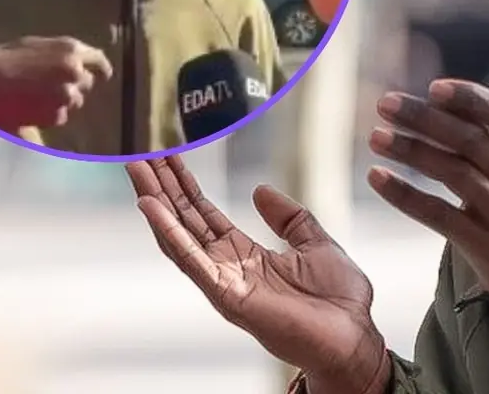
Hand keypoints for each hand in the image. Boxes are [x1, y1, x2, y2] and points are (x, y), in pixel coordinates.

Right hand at [0, 36, 112, 129]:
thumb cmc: (3, 61)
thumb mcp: (35, 45)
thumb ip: (61, 52)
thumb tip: (79, 58)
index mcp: (70, 49)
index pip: (99, 60)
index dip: (101, 69)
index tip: (103, 75)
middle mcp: (74, 71)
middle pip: (87, 82)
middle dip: (75, 85)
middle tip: (50, 86)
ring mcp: (67, 94)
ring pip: (75, 101)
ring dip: (62, 100)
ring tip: (33, 95)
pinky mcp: (57, 115)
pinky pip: (60, 116)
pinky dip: (50, 114)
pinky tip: (28, 106)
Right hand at [127, 157, 390, 393]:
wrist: (352, 336)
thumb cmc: (338, 299)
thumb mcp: (315, 242)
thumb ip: (288, 217)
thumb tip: (259, 190)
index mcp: (244, 253)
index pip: (203, 212)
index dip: (184, 184)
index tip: (166, 154)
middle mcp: (225, 266)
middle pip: (183, 219)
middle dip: (161, 186)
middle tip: (138, 151)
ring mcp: (222, 281)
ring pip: (177, 235)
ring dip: (155, 201)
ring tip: (136, 167)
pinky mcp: (226, 295)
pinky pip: (191, 260)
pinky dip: (169, 232)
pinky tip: (151, 207)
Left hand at [366, 52, 488, 325]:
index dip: (471, 101)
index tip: (434, 88)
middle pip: (471, 143)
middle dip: (426, 119)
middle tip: (386, 104)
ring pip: (454, 176)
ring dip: (412, 153)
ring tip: (376, 137)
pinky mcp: (486, 248)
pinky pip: (440, 217)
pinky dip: (407, 196)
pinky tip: (378, 178)